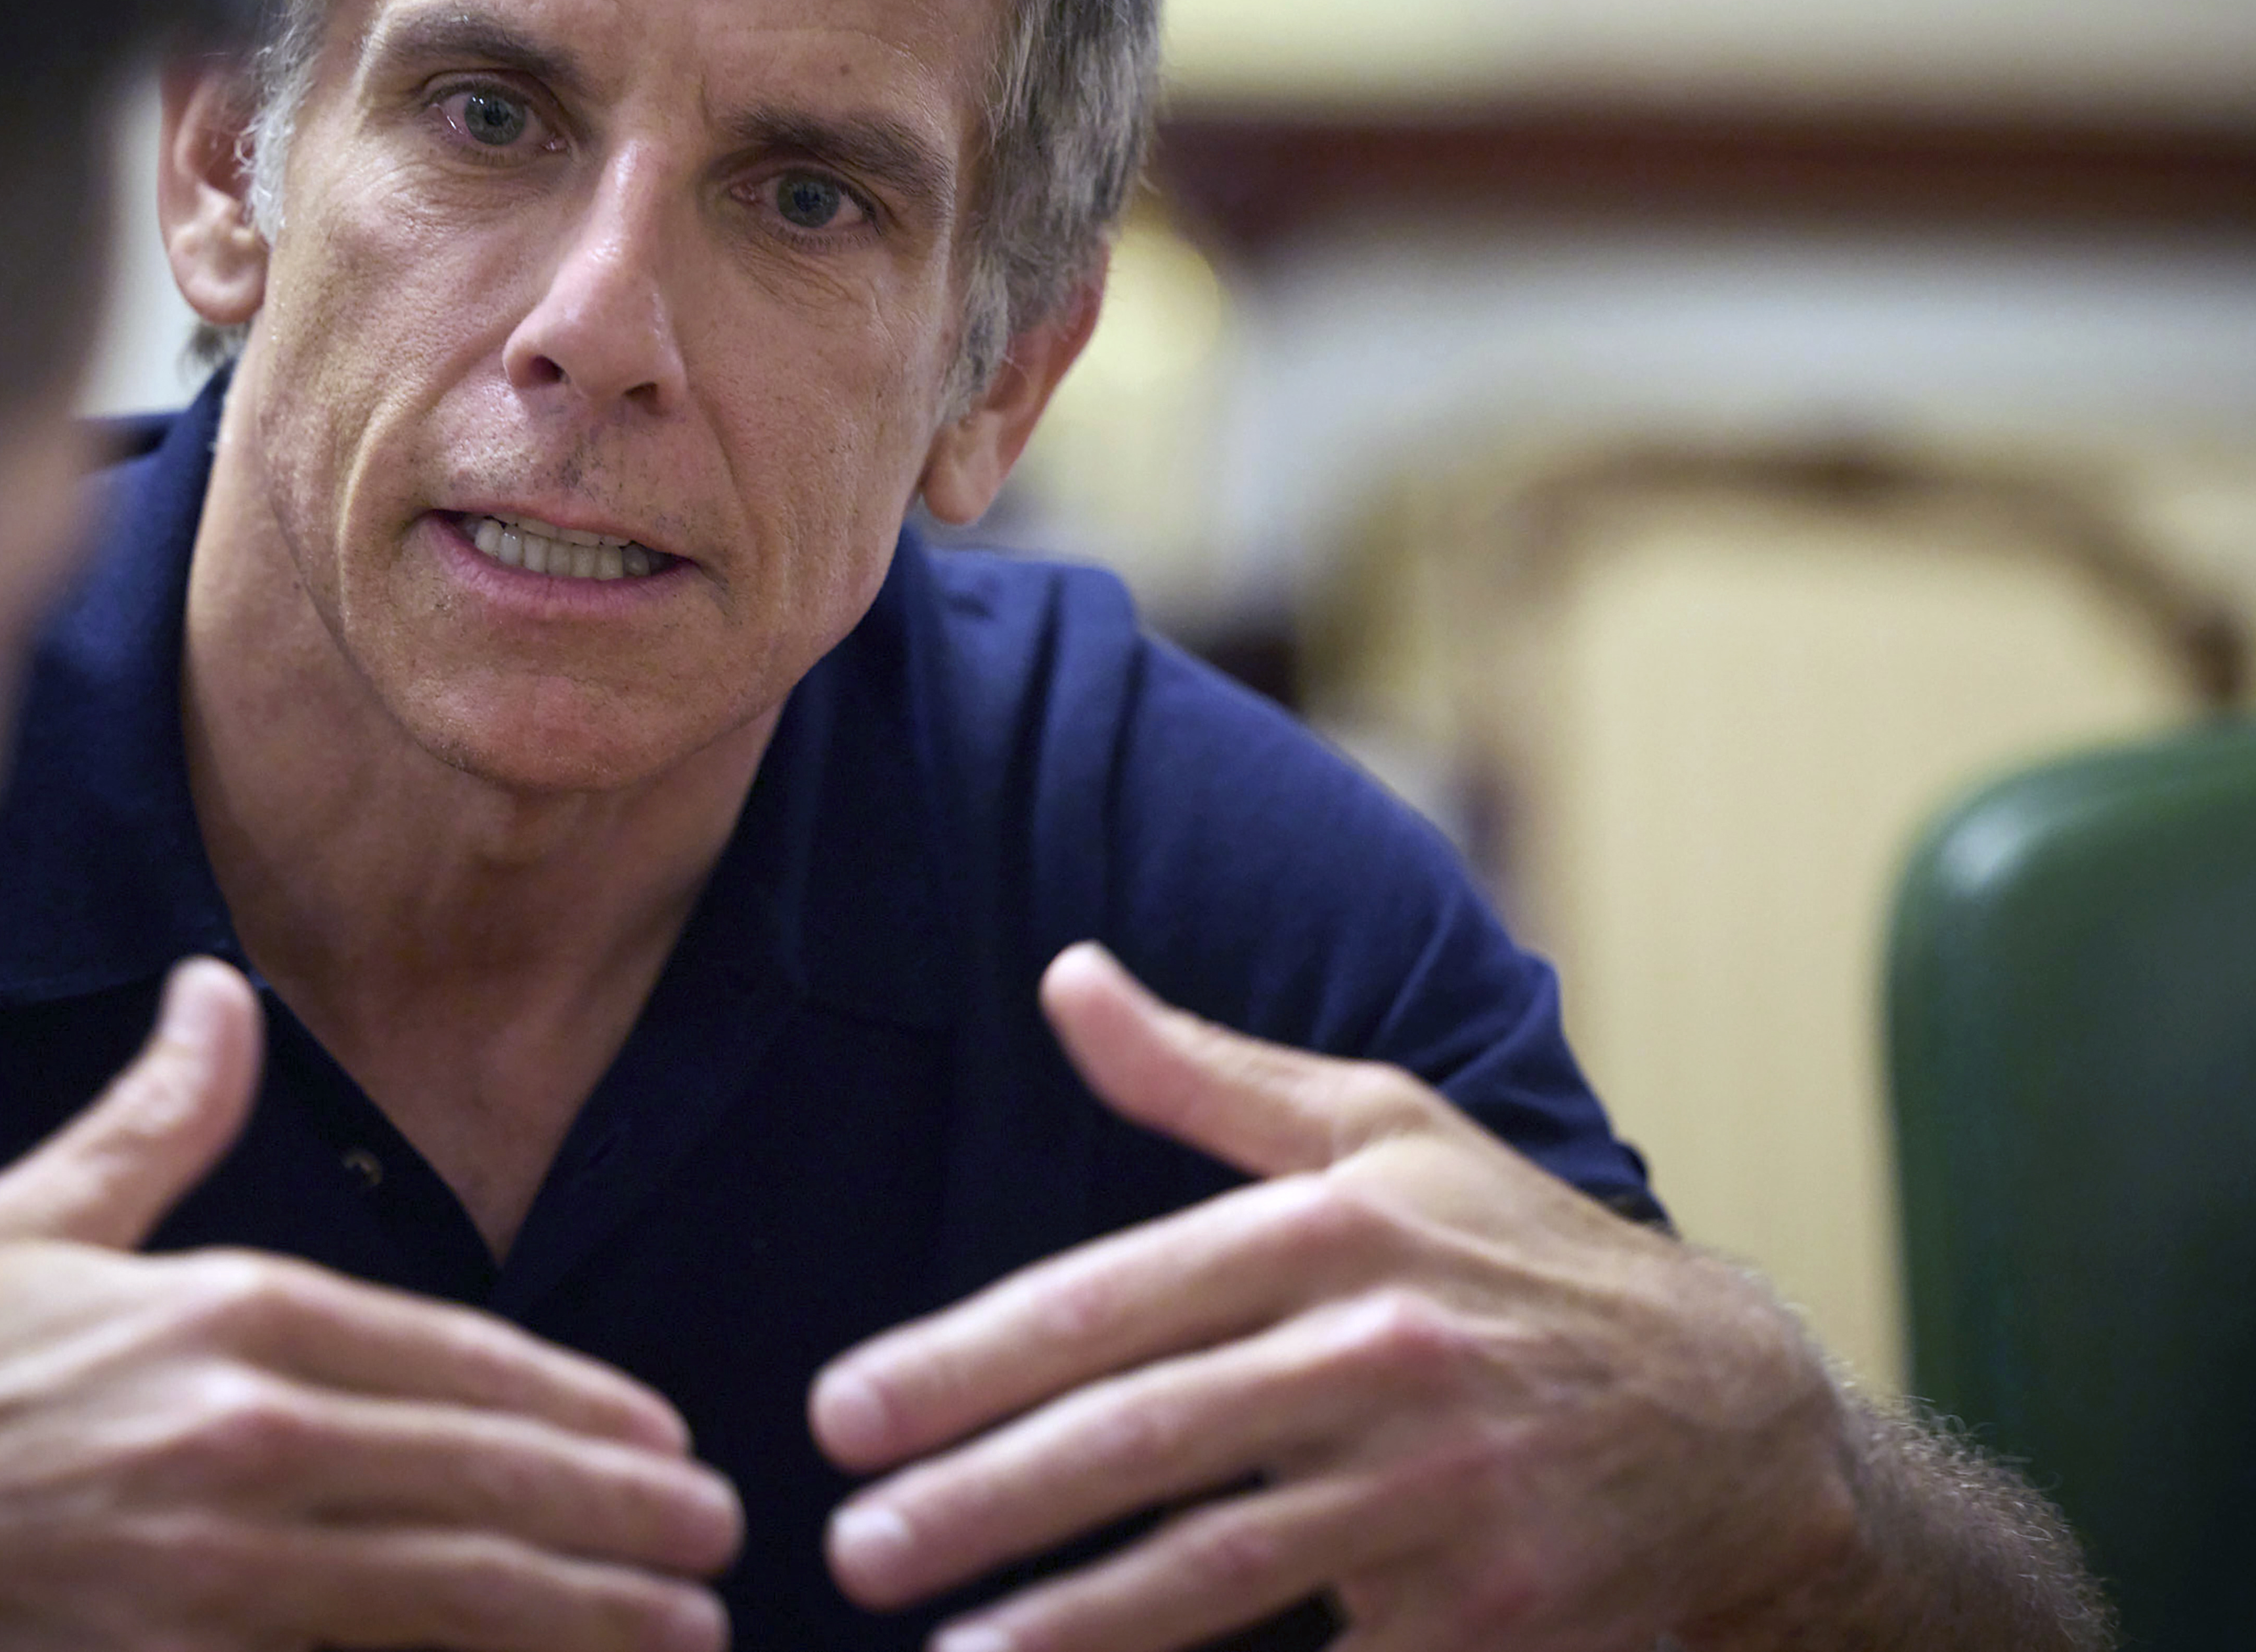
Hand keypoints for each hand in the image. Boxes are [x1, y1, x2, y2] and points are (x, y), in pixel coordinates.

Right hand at [0, 958, 740, 1651]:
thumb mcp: (28, 1229)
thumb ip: (155, 1117)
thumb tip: (218, 987)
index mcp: (225, 1324)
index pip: (455, 1364)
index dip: (575, 1408)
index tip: (663, 1437)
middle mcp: (236, 1446)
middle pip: (478, 1485)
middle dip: (618, 1519)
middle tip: (717, 1540)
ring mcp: (207, 1582)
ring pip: (444, 1600)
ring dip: (581, 1619)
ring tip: (684, 1632)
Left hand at [809, 944, 1856, 1651]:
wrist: (1725, 1412)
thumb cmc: (1513, 1252)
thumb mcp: (1375, 1128)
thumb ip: (1202, 1074)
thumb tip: (1065, 978)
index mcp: (1331, 1232)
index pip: (1110, 1301)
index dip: (964, 1360)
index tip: (841, 1413)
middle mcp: (1380, 1355)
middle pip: (1145, 1438)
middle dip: (982, 1499)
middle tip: (852, 1546)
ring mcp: (1439, 1495)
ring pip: (1220, 1568)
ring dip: (1070, 1623)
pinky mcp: (1484, 1614)